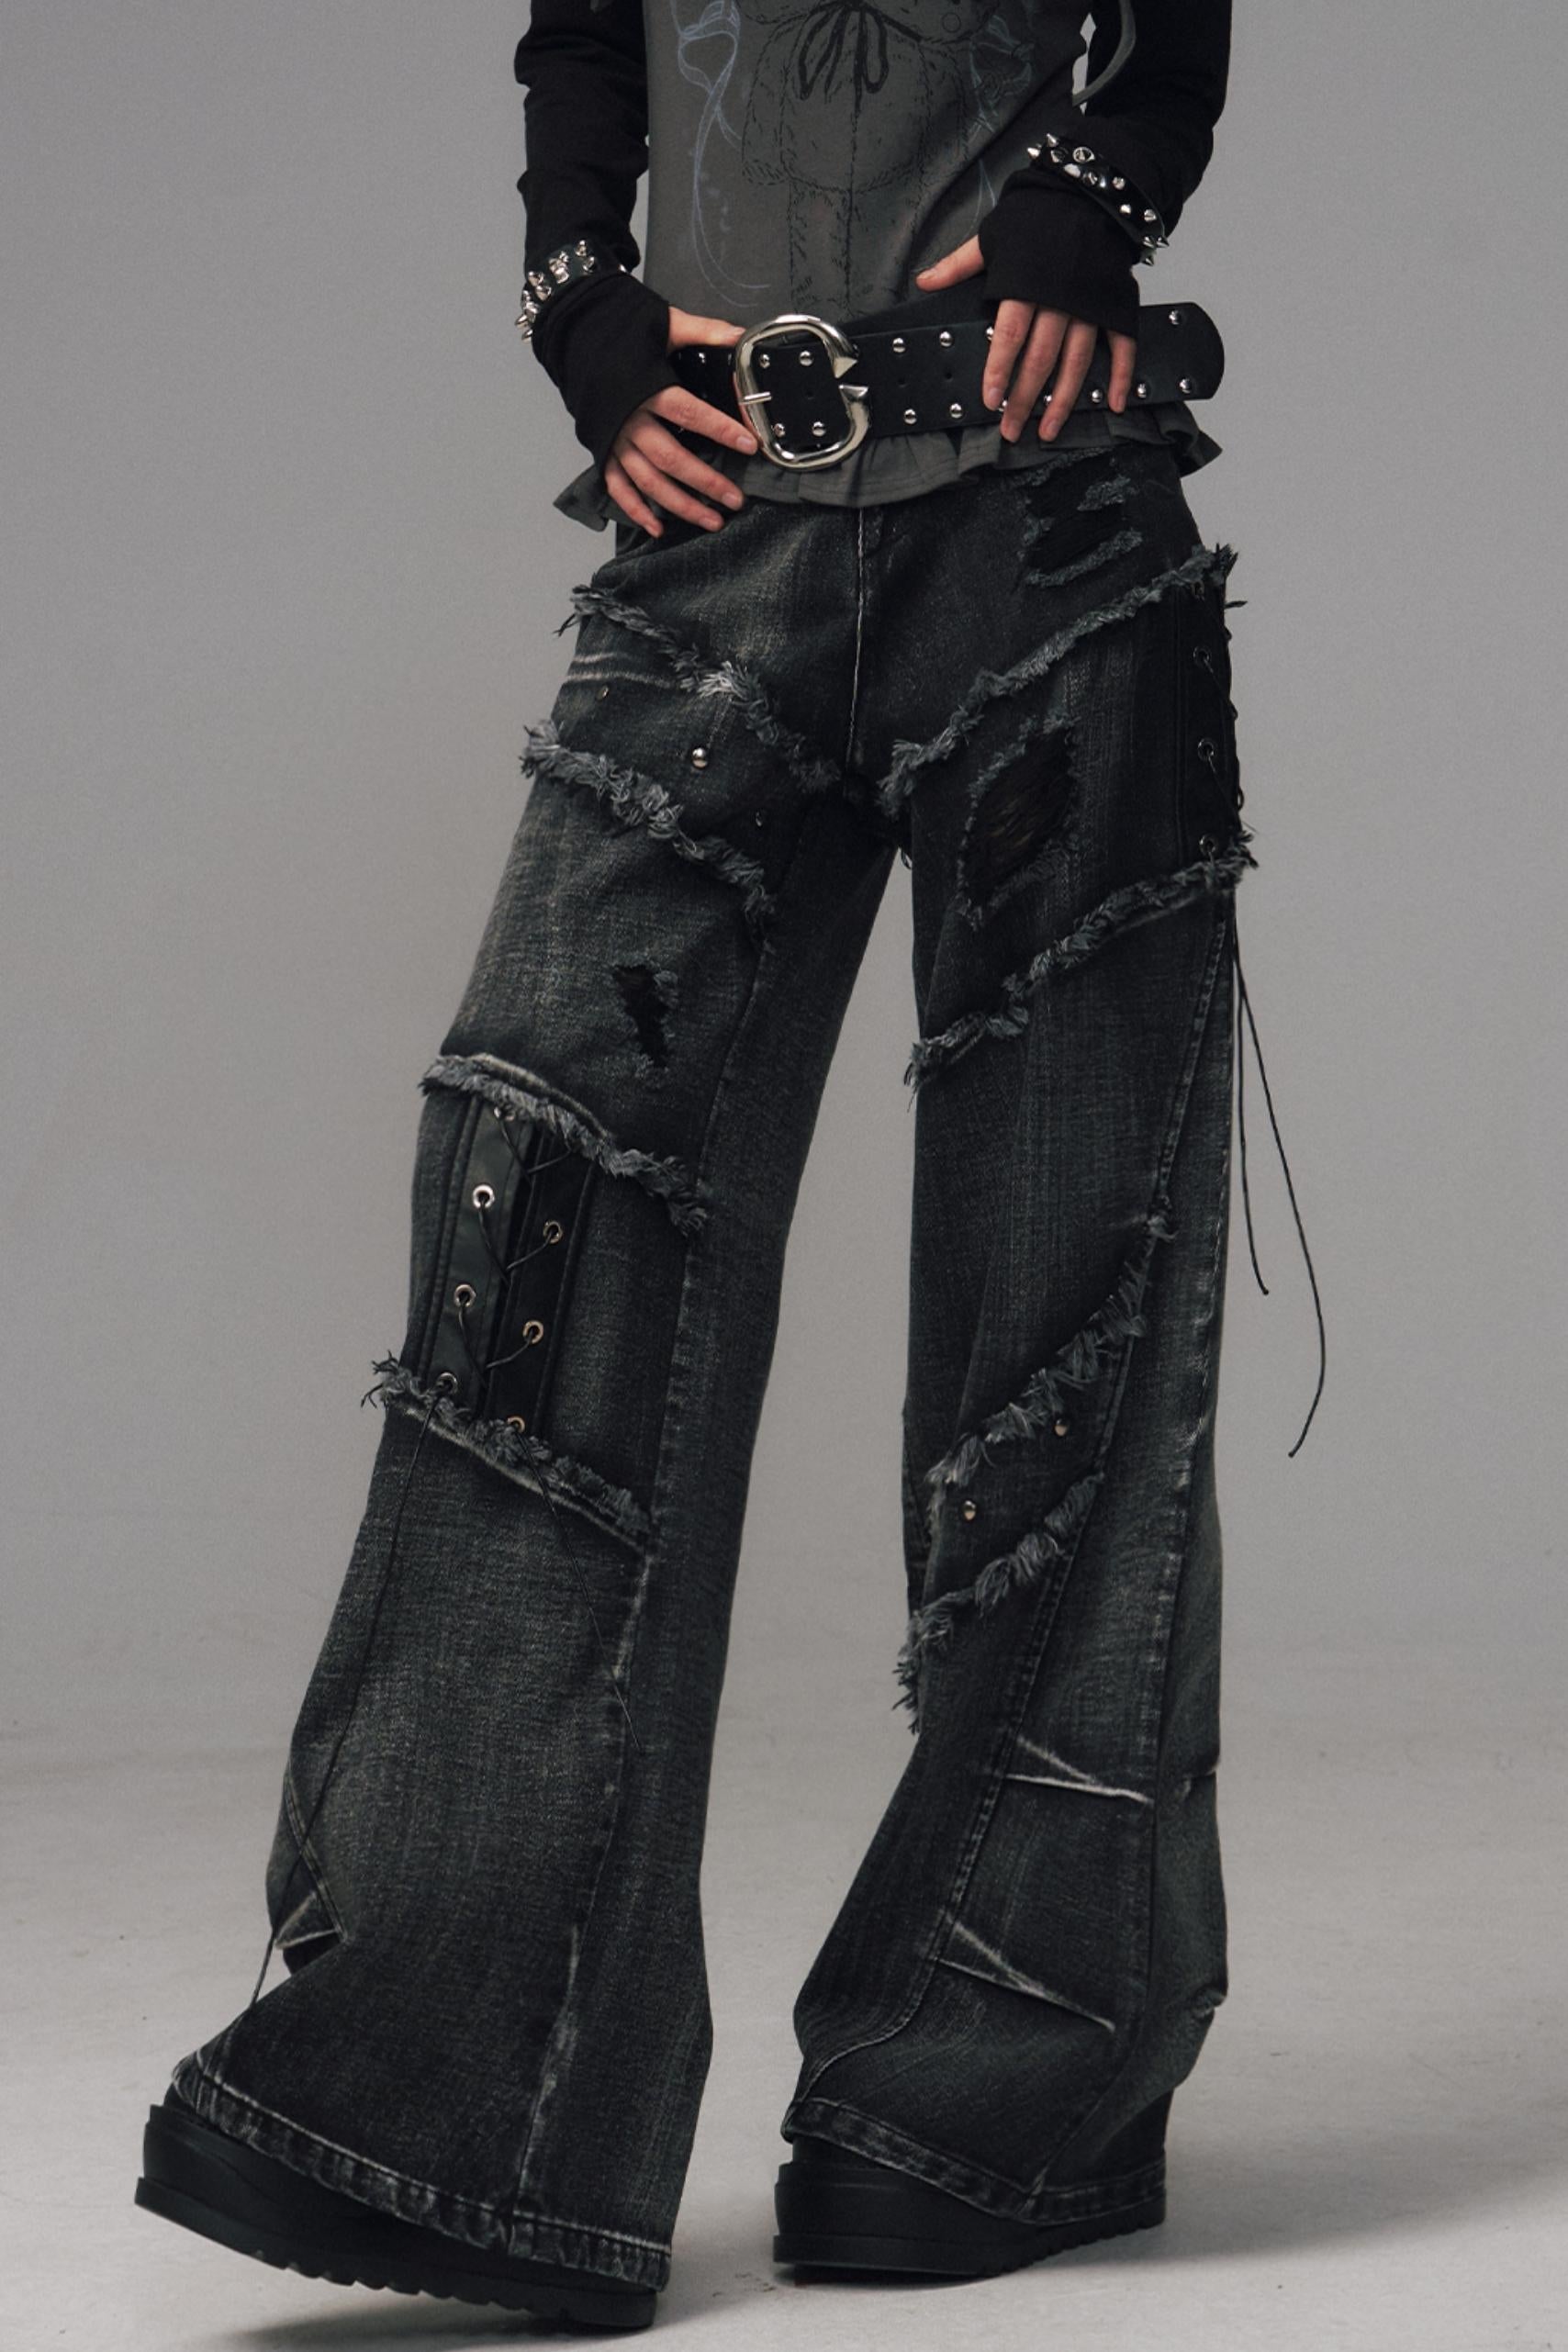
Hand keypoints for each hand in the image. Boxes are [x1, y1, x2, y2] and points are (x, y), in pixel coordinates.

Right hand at [605, 307, 759, 535]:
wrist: (574, 334)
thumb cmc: (620, 331)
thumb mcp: (663, 324)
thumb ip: (702, 331)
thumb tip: (739, 335)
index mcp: (647, 388)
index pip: (690, 414)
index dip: (721, 430)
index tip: (749, 445)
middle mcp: (630, 420)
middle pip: (671, 459)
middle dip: (705, 482)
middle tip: (735, 499)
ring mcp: (614, 440)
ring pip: (648, 481)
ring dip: (680, 505)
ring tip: (711, 521)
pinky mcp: (602, 451)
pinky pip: (617, 487)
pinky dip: (635, 510)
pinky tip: (658, 529)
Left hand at [915, 236, 1136, 444]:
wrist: (1088, 190)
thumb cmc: (1037, 215)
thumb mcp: (992, 237)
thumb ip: (960, 265)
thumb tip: (924, 281)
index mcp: (1027, 286)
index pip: (1010, 337)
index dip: (1000, 371)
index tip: (990, 400)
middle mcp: (1060, 301)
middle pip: (1040, 360)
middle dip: (1025, 399)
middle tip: (1011, 429)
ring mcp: (1090, 306)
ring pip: (1077, 362)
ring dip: (1062, 401)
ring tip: (1048, 431)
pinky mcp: (1115, 305)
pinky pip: (1122, 345)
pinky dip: (1122, 376)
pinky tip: (1114, 404)